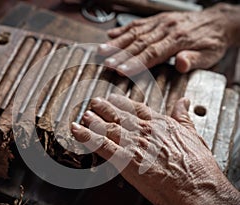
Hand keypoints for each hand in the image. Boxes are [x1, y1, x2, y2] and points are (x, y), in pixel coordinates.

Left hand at [71, 94, 239, 204]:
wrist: (196, 187)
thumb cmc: (197, 165)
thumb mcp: (192, 133)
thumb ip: (183, 116)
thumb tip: (184, 102)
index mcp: (159, 123)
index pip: (136, 108)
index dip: (122, 102)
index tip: (113, 98)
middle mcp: (144, 130)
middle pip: (119, 115)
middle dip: (105, 108)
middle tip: (94, 101)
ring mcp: (133, 144)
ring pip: (108, 128)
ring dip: (94, 121)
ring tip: (84, 114)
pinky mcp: (125, 160)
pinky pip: (102, 146)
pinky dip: (87, 137)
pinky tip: (77, 131)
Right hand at [99, 3, 238, 74]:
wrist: (217, 21)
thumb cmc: (212, 41)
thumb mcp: (210, 55)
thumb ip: (194, 59)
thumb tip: (181, 63)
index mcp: (178, 39)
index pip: (152, 53)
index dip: (135, 63)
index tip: (120, 70)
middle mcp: (166, 28)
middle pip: (139, 43)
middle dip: (121, 54)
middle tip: (106, 63)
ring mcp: (160, 22)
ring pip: (135, 32)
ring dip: (117, 42)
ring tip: (102, 50)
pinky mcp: (157, 19)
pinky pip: (138, 23)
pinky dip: (123, 29)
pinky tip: (111, 34)